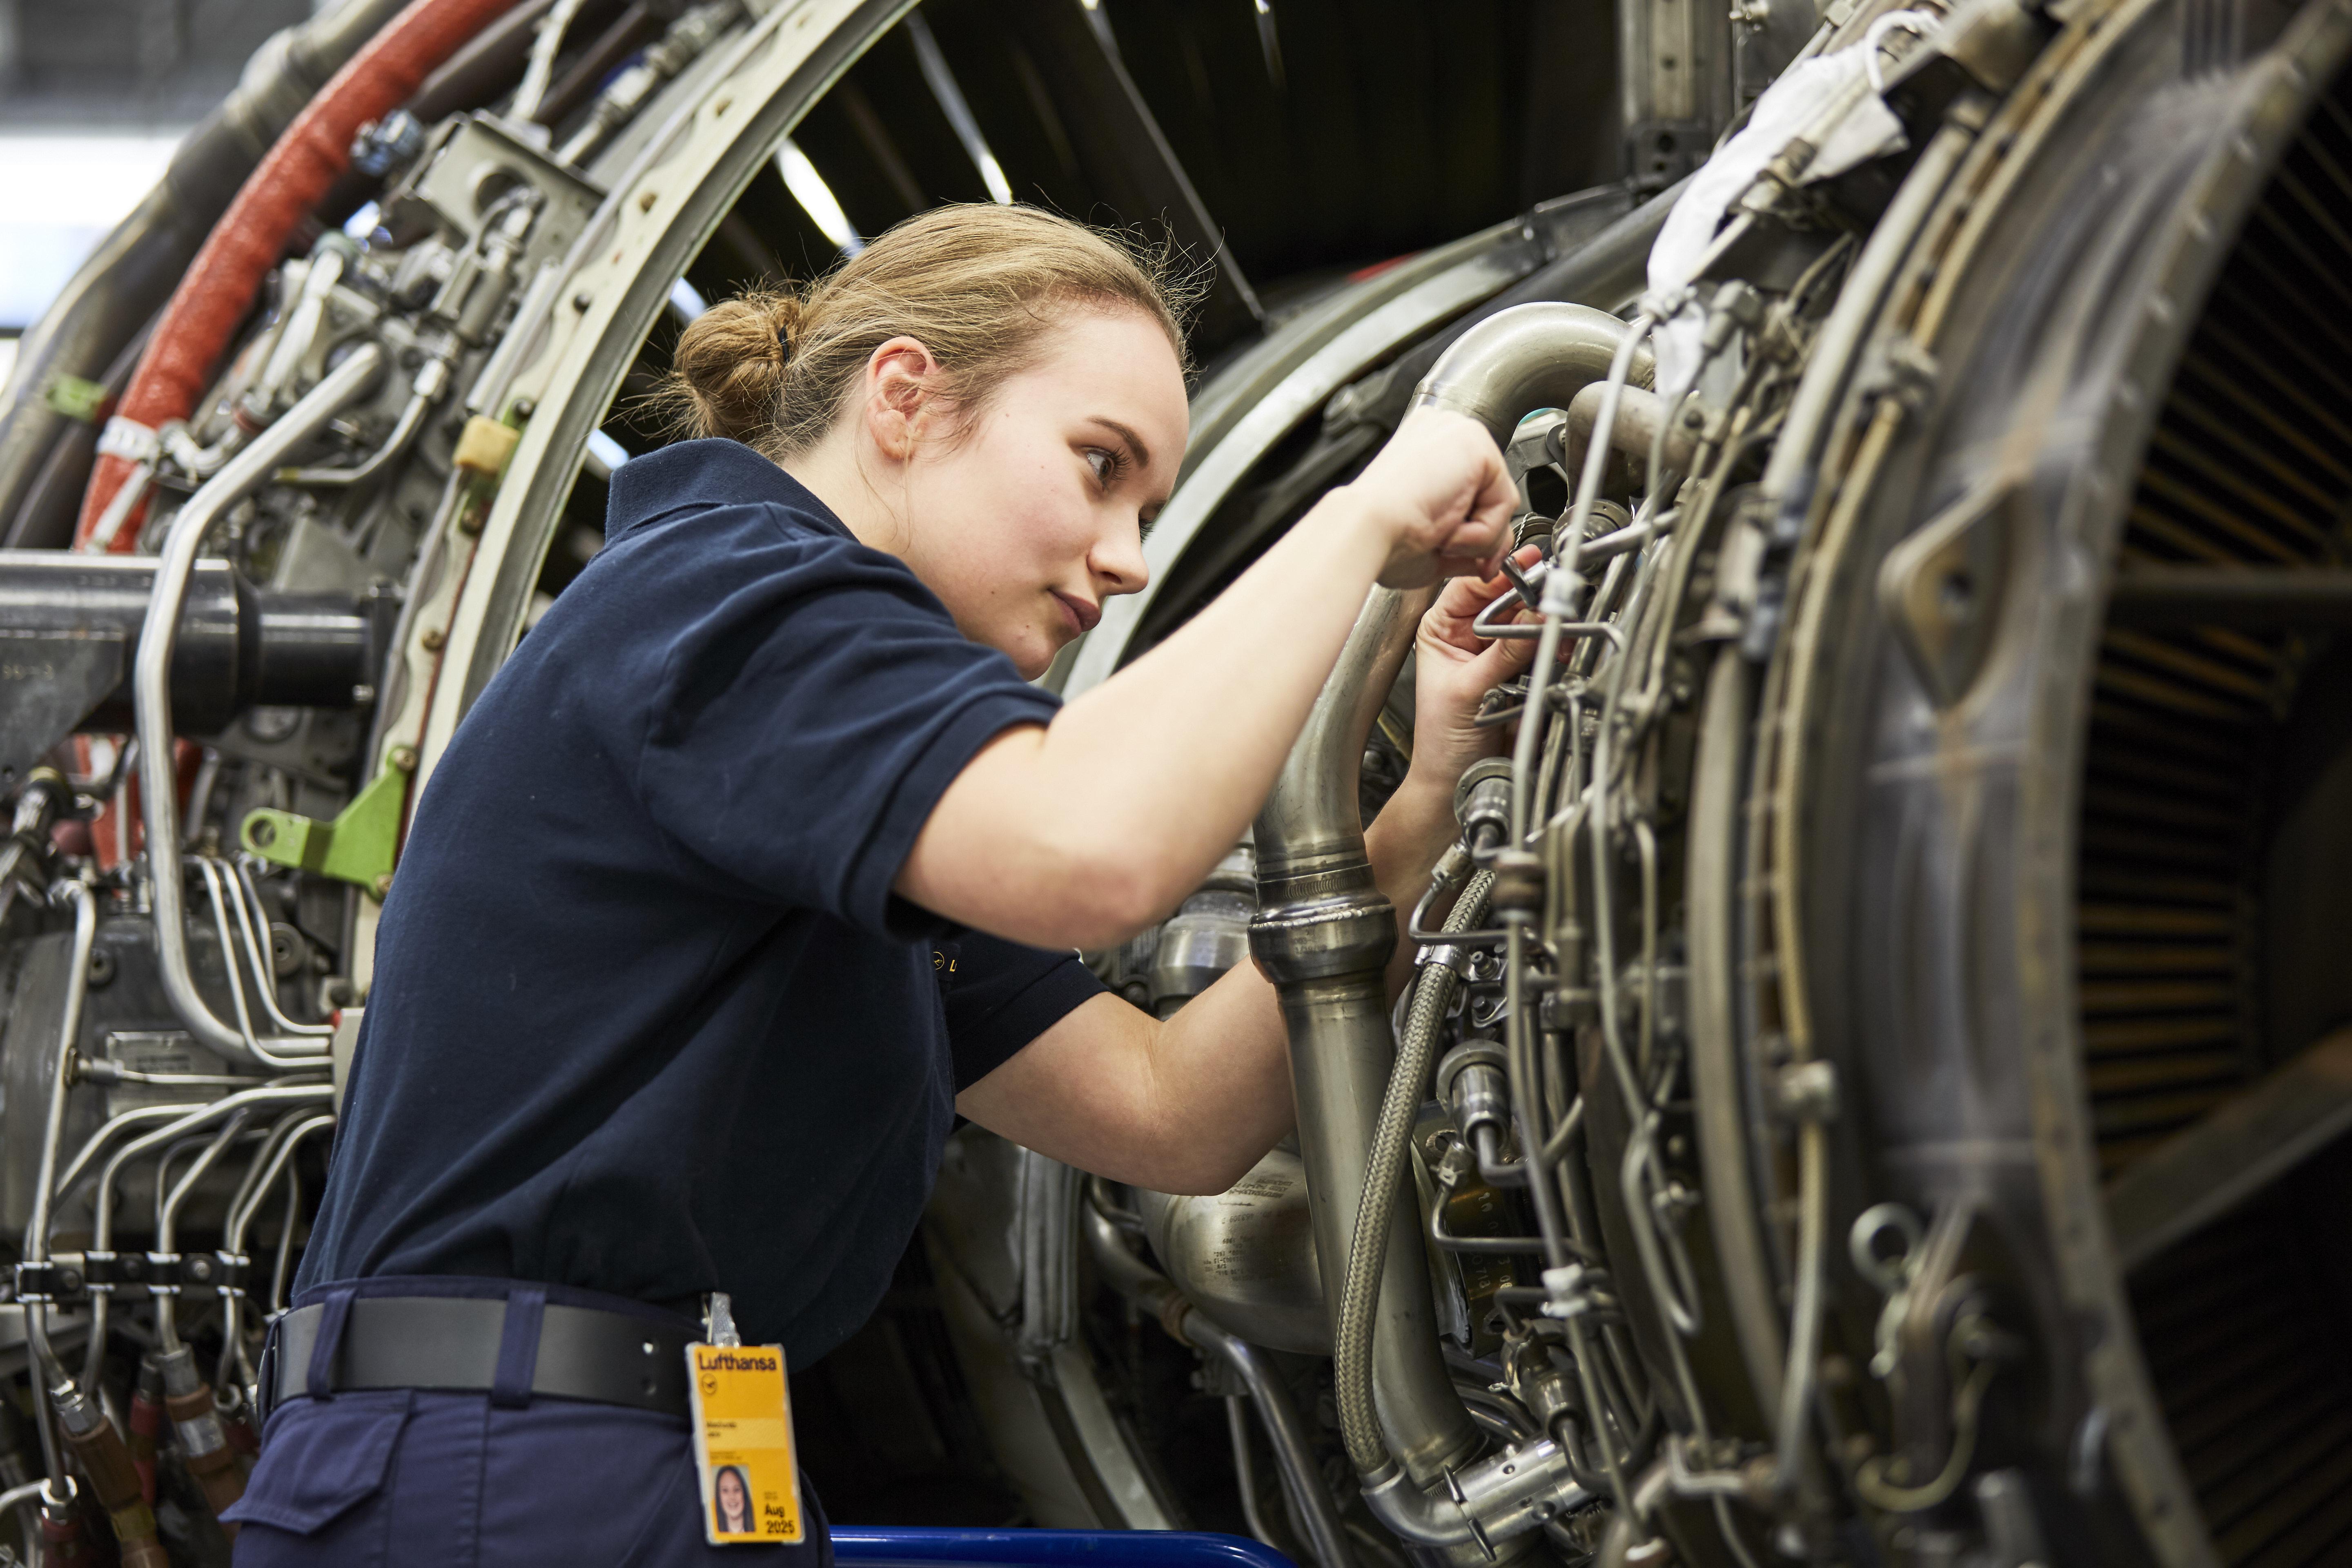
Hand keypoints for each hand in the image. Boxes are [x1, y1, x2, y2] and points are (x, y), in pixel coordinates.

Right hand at [1342, 410, 1517, 587]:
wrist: (1366, 529)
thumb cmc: (1380, 535)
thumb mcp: (1432, 540)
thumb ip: (1467, 540)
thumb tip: (1490, 556)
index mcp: (1425, 448)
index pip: (1472, 486)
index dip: (1472, 526)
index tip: (1455, 552)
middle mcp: (1443, 432)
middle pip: (1491, 491)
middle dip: (1483, 535)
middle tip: (1452, 553)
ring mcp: (1461, 433)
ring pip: (1500, 501)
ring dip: (1477, 537)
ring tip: (1438, 536)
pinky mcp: (1477, 444)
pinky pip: (1504, 503)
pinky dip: (1481, 532)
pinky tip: (1445, 528)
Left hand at [1406, 545, 1542, 789]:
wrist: (1455, 782)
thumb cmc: (1442, 742)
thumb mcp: (1469, 690)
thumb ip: (1504, 654)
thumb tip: (1536, 619)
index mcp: (1442, 629)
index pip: (1473, 586)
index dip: (1500, 575)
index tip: (1527, 566)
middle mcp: (1469, 635)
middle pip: (1507, 602)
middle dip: (1531, 602)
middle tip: (1552, 600)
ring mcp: (1496, 653)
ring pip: (1528, 624)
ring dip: (1545, 627)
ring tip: (1556, 632)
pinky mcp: (1519, 673)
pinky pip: (1540, 650)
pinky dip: (1552, 649)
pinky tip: (1557, 650)